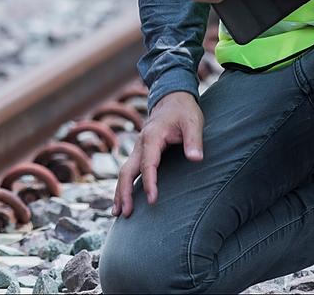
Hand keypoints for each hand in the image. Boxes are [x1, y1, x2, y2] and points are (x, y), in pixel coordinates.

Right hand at [113, 91, 202, 215]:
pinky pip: (128, 171)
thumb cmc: (184, 112)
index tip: (152, 200)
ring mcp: (138, 149)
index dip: (149, 182)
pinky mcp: (140, 153)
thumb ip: (194, 141)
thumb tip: (196, 159)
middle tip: (125, 214)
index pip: (148, 164)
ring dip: (119, 192)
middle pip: (126, 171)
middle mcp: (140, 144)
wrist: (172, 99)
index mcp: (152, 137)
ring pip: (124, 173)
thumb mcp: (193, 123)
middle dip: (124, 192)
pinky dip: (123, 186)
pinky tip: (123, 200)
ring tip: (117, 214)